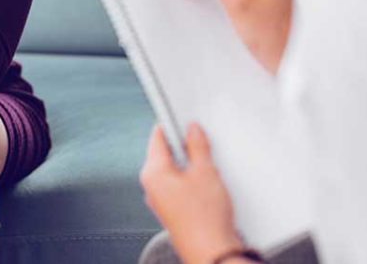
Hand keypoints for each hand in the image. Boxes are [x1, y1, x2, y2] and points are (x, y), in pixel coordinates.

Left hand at [140, 124, 242, 263]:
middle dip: (183, 146)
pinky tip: (207, 185)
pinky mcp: (173, 211)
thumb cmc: (205, 221)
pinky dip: (191, 180)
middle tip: (201, 143)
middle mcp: (152, 186)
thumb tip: (193, 131)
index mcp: (153, 172)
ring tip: (207, 167)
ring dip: (189, 164)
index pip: (158, 136)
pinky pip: (179, 186)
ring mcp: (161, 200)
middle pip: (165, 152)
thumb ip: (197, 145)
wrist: (214, 255)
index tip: (183, 117)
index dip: (172, 123)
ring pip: (174, 170)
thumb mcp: (205, 172)